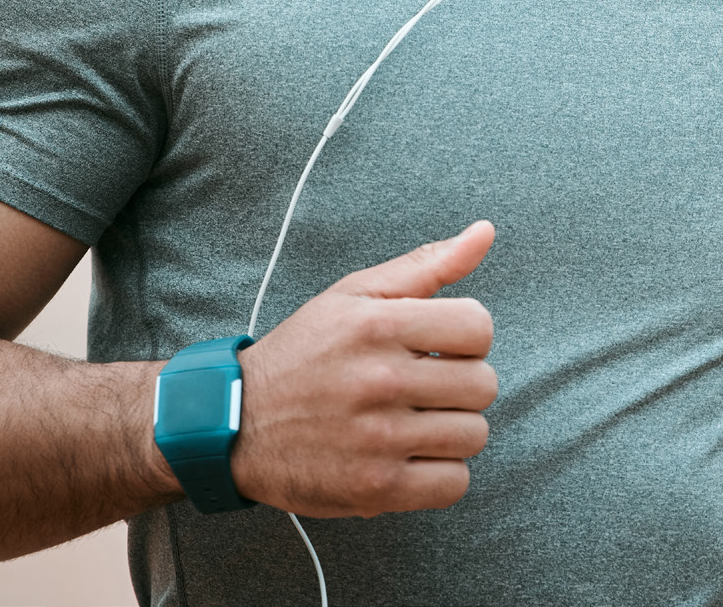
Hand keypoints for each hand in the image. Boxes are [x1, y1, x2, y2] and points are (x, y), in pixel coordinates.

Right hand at [227, 221, 496, 516]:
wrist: (238, 422)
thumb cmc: (305, 351)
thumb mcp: (356, 294)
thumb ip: (427, 264)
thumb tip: (485, 232)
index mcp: (378, 325)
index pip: (479, 327)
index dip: (468, 335)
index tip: (441, 345)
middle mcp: (380, 380)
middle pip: (483, 385)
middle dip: (464, 383)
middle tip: (428, 385)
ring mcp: (379, 439)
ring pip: (474, 435)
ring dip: (454, 429)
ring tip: (418, 420)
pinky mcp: (376, 489)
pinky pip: (454, 484)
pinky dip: (442, 473)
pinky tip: (413, 454)